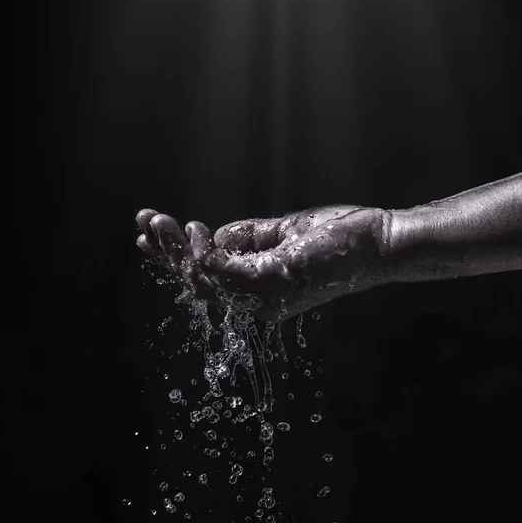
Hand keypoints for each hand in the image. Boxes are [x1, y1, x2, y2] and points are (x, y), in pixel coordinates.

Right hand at [136, 205, 386, 321]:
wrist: (378, 242)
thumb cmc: (335, 236)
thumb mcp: (280, 233)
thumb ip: (245, 238)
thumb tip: (212, 236)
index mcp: (260, 290)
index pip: (210, 278)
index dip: (177, 258)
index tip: (151, 232)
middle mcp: (258, 301)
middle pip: (200, 282)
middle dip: (167, 254)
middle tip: (143, 222)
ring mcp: (265, 297)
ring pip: (205, 279)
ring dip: (177, 250)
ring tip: (159, 221)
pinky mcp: (272, 283)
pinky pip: (224, 271)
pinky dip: (204, 251)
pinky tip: (194, 229)